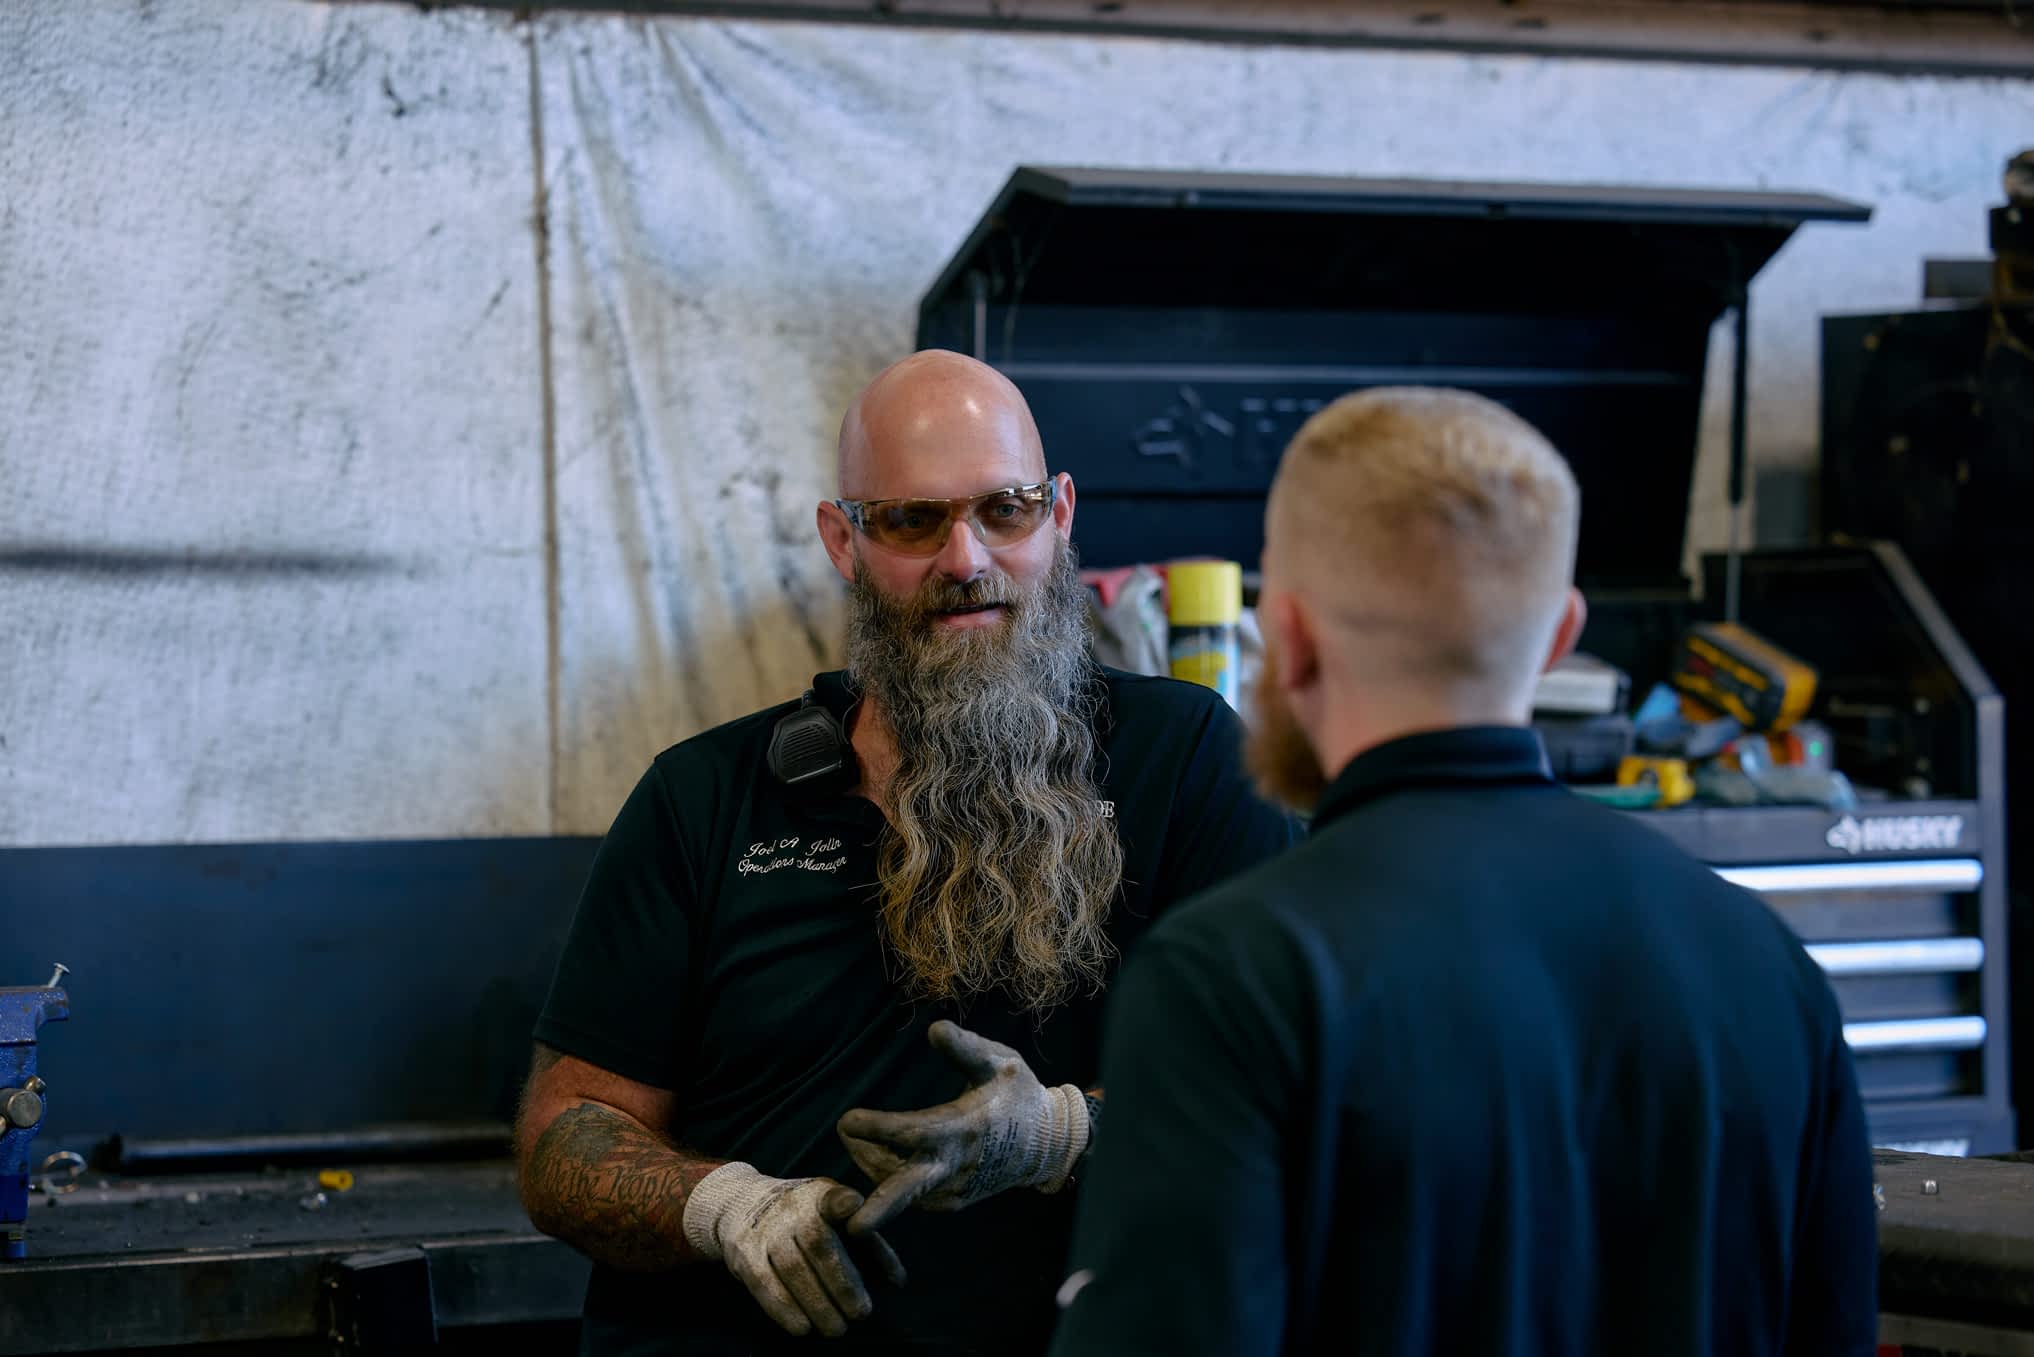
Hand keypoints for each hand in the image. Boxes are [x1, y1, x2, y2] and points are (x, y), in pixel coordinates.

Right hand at [681, 1162, 906, 1336]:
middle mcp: (792, 1207)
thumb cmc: (806, 1216)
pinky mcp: (744, 1251)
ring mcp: (765, 1228)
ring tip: (836, 1329)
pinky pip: (763, 1283)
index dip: (843, 1203)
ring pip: (792, 1268)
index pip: (832, 1197)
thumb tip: (898, 1282)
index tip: (854, 1207)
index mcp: (822, 1195)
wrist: (743, 1202)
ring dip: (816, 1303)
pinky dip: (783, 1308)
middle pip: (818, 1243)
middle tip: (860, 1314)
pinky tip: (802, 1328)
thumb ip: (870, 1245)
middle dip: (841, 1282)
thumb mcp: (837, 1216)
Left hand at [836, 1020, 1090, 1234]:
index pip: (914, 1133)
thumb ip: (966, 1047)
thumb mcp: (1001, 1061)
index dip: (879, 1129)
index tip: (847, 1120)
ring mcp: (954, 1189)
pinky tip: (876, 1158)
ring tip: (856, 1139)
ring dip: (872, 1170)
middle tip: (852, 1225)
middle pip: (910, 1191)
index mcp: (965, 1128)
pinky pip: (914, 1196)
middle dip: (880, 1207)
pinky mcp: (953, 1201)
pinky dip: (890, 1181)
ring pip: (903, 1191)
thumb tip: (933, 1029)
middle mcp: (957, 1166)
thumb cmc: (1019, 1095)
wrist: (1047, 1142)